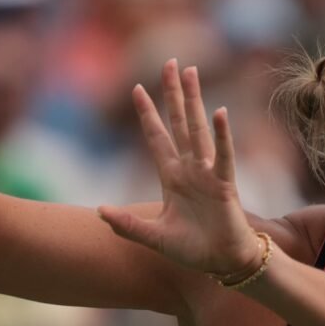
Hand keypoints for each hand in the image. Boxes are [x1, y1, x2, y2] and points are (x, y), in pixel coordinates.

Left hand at [98, 60, 260, 277]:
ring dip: (193, 100)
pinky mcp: (225, 185)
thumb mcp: (153, 237)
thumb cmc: (193, 250)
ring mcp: (208, 174)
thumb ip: (127, 225)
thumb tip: (99, 212)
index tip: (136, 88)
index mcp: (172, 177)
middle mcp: (190, 169)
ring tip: (190, 72)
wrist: (223, 263)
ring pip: (197, 129)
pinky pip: (223, 156)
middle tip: (171, 62)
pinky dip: (222, 136)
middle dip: (173, 93)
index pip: (157, 138)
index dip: (147, 114)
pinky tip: (219, 113)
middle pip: (178, 122)